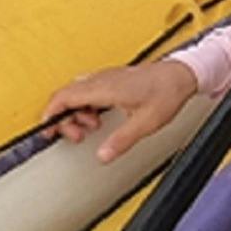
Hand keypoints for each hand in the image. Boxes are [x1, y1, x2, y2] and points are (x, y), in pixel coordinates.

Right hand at [42, 60, 196, 162]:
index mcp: (105, 88)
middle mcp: (102, 79)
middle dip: (64, 119)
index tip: (48, 132)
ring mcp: (107, 77)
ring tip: (93, 128)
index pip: (64, 97)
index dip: (50, 115)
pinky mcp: (113, 78)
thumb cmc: (168, 92)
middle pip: (65, 96)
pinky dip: (86, 105)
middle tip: (78, 136)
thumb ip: (122, 141)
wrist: (183, 74)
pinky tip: (99, 116)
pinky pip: (88, 89)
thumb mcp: (145, 123)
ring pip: (76, 92)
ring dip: (77, 112)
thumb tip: (103, 156)